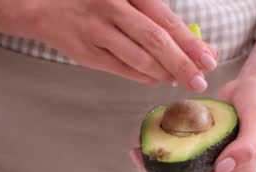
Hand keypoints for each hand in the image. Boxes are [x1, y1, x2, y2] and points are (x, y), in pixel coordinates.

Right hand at [0, 0, 217, 89]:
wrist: (45, 5)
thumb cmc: (96, 2)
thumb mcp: (127, 0)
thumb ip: (158, 19)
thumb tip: (197, 44)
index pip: (166, 19)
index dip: (190, 42)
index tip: (210, 59)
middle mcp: (112, 8)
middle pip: (155, 41)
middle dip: (182, 64)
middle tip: (199, 81)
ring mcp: (96, 31)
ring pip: (139, 59)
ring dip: (164, 74)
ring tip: (181, 81)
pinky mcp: (86, 53)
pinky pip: (122, 70)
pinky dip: (144, 77)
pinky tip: (157, 79)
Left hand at [130, 76, 255, 171]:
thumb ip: (245, 147)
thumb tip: (223, 168)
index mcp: (239, 171)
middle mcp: (226, 170)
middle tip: (138, 159)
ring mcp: (216, 158)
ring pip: (184, 168)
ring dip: (161, 160)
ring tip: (139, 149)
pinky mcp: (208, 145)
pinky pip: (185, 150)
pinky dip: (169, 145)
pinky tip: (152, 136)